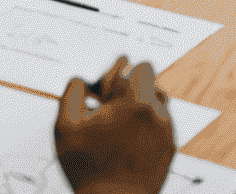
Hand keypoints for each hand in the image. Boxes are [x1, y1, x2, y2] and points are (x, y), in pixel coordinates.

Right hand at [55, 56, 174, 193]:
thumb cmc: (90, 170)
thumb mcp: (66, 126)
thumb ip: (73, 90)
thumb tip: (82, 81)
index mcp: (137, 102)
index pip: (139, 66)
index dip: (119, 74)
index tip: (106, 91)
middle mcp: (158, 115)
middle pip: (151, 82)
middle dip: (131, 88)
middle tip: (111, 106)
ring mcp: (167, 134)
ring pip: (157, 104)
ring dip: (140, 107)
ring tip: (119, 125)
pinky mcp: (169, 151)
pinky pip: (160, 126)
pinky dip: (146, 127)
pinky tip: (127, 141)